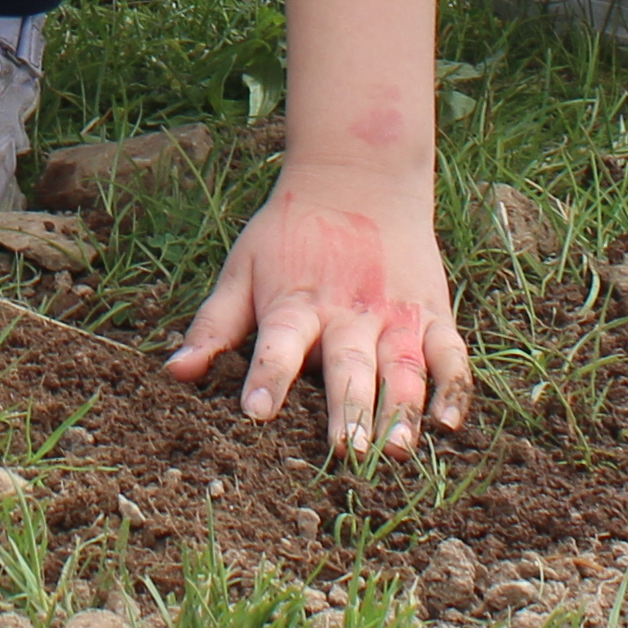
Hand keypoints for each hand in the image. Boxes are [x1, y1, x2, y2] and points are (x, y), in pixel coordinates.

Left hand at [167, 162, 470, 459]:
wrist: (358, 173)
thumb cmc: (291, 231)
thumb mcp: (243, 267)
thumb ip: (214, 324)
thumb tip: (174, 372)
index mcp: (297, 303)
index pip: (279, 344)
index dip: (267, 377)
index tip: (255, 414)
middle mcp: (348, 313)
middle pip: (348, 367)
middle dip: (347, 411)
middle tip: (346, 453)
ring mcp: (395, 315)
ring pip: (402, 368)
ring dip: (401, 411)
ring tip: (399, 451)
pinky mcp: (432, 314)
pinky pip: (449, 355)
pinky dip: (453, 388)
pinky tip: (449, 425)